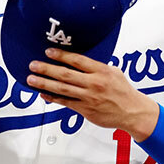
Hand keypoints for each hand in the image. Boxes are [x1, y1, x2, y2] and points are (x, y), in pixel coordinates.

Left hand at [27, 49, 159, 141]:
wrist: (132, 112)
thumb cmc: (124, 92)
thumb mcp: (114, 72)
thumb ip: (97, 67)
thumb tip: (80, 61)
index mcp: (102, 71)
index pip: (78, 60)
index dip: (61, 55)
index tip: (49, 52)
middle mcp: (94, 84)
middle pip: (65, 74)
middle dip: (46, 69)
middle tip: (33, 65)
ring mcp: (88, 97)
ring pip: (62, 89)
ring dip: (44, 83)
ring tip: (32, 79)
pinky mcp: (85, 110)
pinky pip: (65, 102)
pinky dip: (52, 98)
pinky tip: (43, 94)